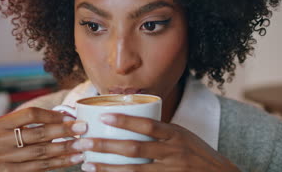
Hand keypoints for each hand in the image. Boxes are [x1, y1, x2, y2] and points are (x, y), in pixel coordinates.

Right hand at [0, 107, 87, 170]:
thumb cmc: (12, 144)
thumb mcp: (16, 130)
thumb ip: (37, 123)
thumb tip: (69, 117)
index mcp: (0, 124)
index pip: (30, 114)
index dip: (52, 115)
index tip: (70, 117)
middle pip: (37, 133)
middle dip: (63, 130)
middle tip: (83, 128)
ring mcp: (2, 160)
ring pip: (41, 152)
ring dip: (65, 148)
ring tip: (83, 145)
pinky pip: (41, 167)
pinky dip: (60, 162)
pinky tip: (74, 158)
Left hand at [72, 113, 239, 171]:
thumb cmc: (196, 153)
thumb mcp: (182, 135)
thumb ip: (159, 131)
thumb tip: (129, 122)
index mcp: (175, 135)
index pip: (148, 125)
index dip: (125, 120)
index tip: (104, 116)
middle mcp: (173, 153)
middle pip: (135, 149)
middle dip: (106, 146)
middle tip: (84, 143)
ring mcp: (171, 171)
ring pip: (134, 171)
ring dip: (108, 168)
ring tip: (88, 164)